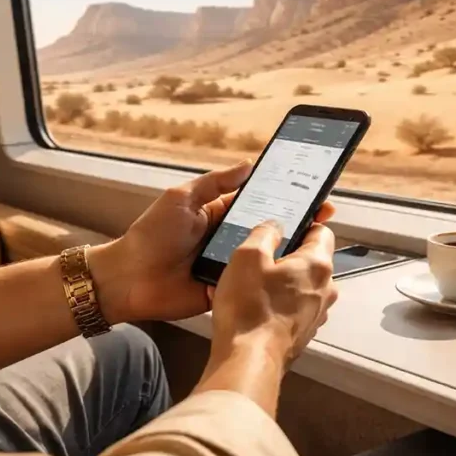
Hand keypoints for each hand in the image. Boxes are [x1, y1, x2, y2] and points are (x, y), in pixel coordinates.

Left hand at [87, 161, 334, 324]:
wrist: (129, 279)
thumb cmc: (150, 235)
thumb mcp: (181, 198)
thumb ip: (214, 182)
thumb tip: (248, 165)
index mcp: (220, 214)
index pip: (261, 203)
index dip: (286, 199)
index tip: (314, 193)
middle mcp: (229, 240)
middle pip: (269, 231)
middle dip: (297, 224)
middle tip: (326, 217)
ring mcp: (230, 266)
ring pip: (265, 259)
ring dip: (288, 254)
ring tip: (319, 245)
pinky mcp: (227, 290)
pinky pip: (253, 286)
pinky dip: (271, 282)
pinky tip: (296, 278)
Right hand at [209, 220, 338, 368]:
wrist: (249, 360)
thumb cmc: (250, 307)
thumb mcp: (248, 256)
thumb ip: (264, 233)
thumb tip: (275, 226)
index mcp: (318, 264)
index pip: (322, 230)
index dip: (302, 224)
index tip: (282, 227)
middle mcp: (326, 289)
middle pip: (312, 259)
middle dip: (288, 255)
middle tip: (259, 257)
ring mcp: (318, 314)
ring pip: (302, 285)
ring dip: (283, 281)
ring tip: (253, 284)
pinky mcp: (305, 333)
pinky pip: (295, 307)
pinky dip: (280, 303)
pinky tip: (255, 307)